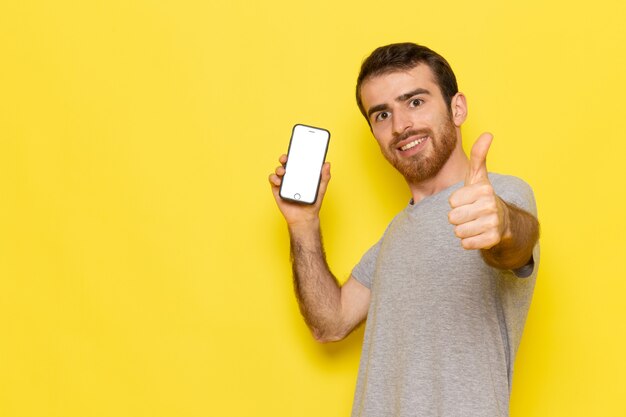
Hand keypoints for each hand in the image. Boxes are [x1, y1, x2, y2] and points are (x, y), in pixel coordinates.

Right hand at [268, 154, 330, 227]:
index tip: (296, 149)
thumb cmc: (312, 203)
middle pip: (286, 163)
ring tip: (283, 172)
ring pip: (278, 170)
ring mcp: (284, 182)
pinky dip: (274, 178)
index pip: (297, 160)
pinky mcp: (277, 189)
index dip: (295, 153)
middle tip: (286, 159)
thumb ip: (324, 177)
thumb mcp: (320, 189)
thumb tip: (327, 164)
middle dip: (284, 158)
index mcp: (301, 173)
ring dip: (279, 168)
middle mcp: (292, 176)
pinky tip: (279, 181)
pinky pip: (272, 180)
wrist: (304, 217)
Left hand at [448, 133, 509, 249]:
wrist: (503, 221)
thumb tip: (488, 134)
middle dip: (458, 217)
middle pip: (453, 217)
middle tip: (470, 214)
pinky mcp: (492, 240)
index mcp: (484, 190)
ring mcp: (493, 223)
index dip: (456, 202)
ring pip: (458, 231)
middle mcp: (490, 206)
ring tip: (474, 223)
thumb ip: (478, 156)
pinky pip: (466, 244)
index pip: (451, 201)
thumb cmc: (482, 197)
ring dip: (462, 230)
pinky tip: (478, 234)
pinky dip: (468, 241)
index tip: (468, 200)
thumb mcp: (478, 176)